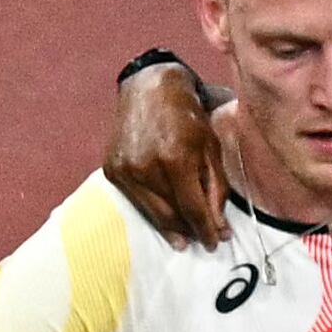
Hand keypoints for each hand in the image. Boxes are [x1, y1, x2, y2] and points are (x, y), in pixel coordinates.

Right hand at [106, 64, 230, 246]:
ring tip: (185, 235)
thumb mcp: (211, 148)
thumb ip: (216, 190)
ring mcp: (125, 170)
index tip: (215, 243)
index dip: (206, 230)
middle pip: (171, 216)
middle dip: (190, 231)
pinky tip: (164, 212)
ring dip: (171, 227)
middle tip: (203, 239)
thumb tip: (220, 228)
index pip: (193, 209)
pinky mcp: (112, 170)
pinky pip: (136, 202)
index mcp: (175, 158)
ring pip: (152, 214)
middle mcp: (146, 167)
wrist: (150, 88)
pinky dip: (152, 210)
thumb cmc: (188, 116)